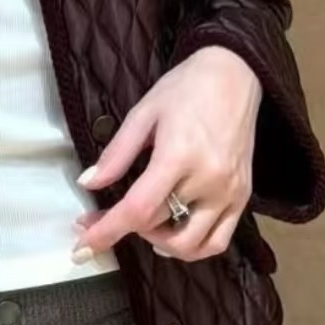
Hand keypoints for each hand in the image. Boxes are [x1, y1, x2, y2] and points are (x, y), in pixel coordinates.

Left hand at [71, 47, 262, 263]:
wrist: (234, 75)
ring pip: (189, 244)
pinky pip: (218, 241)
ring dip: (158, 243)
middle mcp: (208, 179)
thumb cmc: (185, 88)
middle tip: (100, 219)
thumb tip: (88, 183)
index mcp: (179, 155)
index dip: (107, 232)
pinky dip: (193, 248)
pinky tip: (174, 236)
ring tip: (140, 226)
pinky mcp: (243, 197)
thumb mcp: (143, 112)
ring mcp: (229, 192)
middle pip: (158, 225)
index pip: (139, 209)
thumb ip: (116, 153)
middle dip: (122, 229)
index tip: (81, 247)